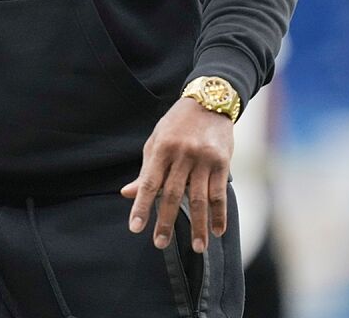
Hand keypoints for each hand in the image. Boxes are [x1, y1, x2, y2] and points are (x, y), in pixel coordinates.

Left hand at [121, 97, 232, 252]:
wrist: (209, 101)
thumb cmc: (177, 124)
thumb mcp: (156, 141)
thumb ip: (146, 170)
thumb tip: (127, 193)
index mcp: (162, 148)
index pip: (149, 182)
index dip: (141, 206)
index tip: (135, 227)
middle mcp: (182, 154)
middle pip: (172, 194)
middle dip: (165, 221)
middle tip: (159, 243)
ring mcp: (204, 159)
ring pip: (199, 199)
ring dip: (197, 225)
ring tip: (196, 248)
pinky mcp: (222, 162)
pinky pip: (220, 193)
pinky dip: (219, 214)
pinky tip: (216, 230)